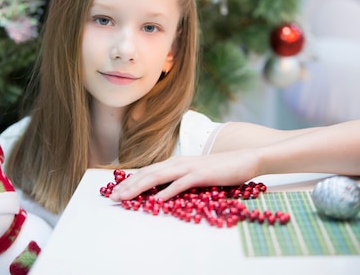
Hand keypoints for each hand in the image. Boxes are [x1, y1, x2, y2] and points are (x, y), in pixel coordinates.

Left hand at [109, 149, 260, 201]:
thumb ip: (179, 180)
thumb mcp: (195, 174)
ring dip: (140, 188)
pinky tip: (156, 200)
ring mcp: (189, 167)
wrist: (246, 159)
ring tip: (126, 198)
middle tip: (113, 197)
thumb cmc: (221, 169)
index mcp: (175, 162)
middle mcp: (178, 162)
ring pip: (158, 177)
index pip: (147, 172)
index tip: (116, 192)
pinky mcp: (201, 174)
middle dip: (128, 186)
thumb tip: (163, 192)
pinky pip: (180, 184)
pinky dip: (167, 191)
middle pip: (147, 174)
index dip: (130, 182)